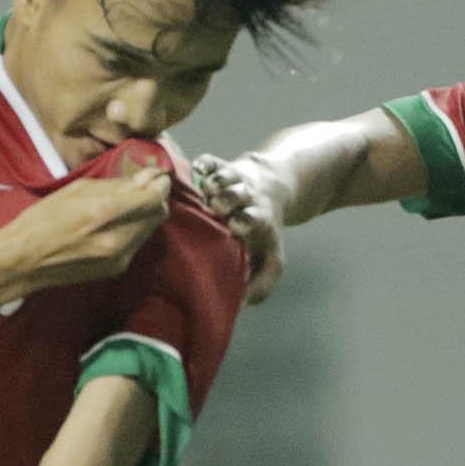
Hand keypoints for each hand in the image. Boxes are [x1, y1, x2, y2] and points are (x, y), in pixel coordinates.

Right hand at [0, 153, 171, 298]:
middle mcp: (118, 239)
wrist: (24, 261)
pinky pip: (138, 242)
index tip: (155, 175)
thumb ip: (115, 184)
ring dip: (145, 213)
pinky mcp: (117, 269)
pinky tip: (115, 223)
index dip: (159, 183)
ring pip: (150, 229)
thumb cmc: (42, 220)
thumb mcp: (75, 190)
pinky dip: (134, 228)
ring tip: (125, 205)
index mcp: (104, 213)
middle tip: (142, 187)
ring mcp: (120, 257)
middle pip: (159, 213)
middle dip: (155, 197)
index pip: (154, 197)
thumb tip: (146, 178)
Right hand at [191, 152, 290, 305]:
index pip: (254, 217)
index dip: (246, 220)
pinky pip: (209, 161)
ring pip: (223, 175)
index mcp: (258, 217)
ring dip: (214, 182)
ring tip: (204, 192)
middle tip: (217, 207)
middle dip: (228, 198)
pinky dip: (201, 164)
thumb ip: (261, 284)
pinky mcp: (219, 165)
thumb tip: (240, 304)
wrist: (271, 186)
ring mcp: (232, 179)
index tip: (236, 227)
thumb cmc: (264, 230)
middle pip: (237, 193)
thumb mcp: (271, 259)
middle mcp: (245, 196)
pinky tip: (193, 171)